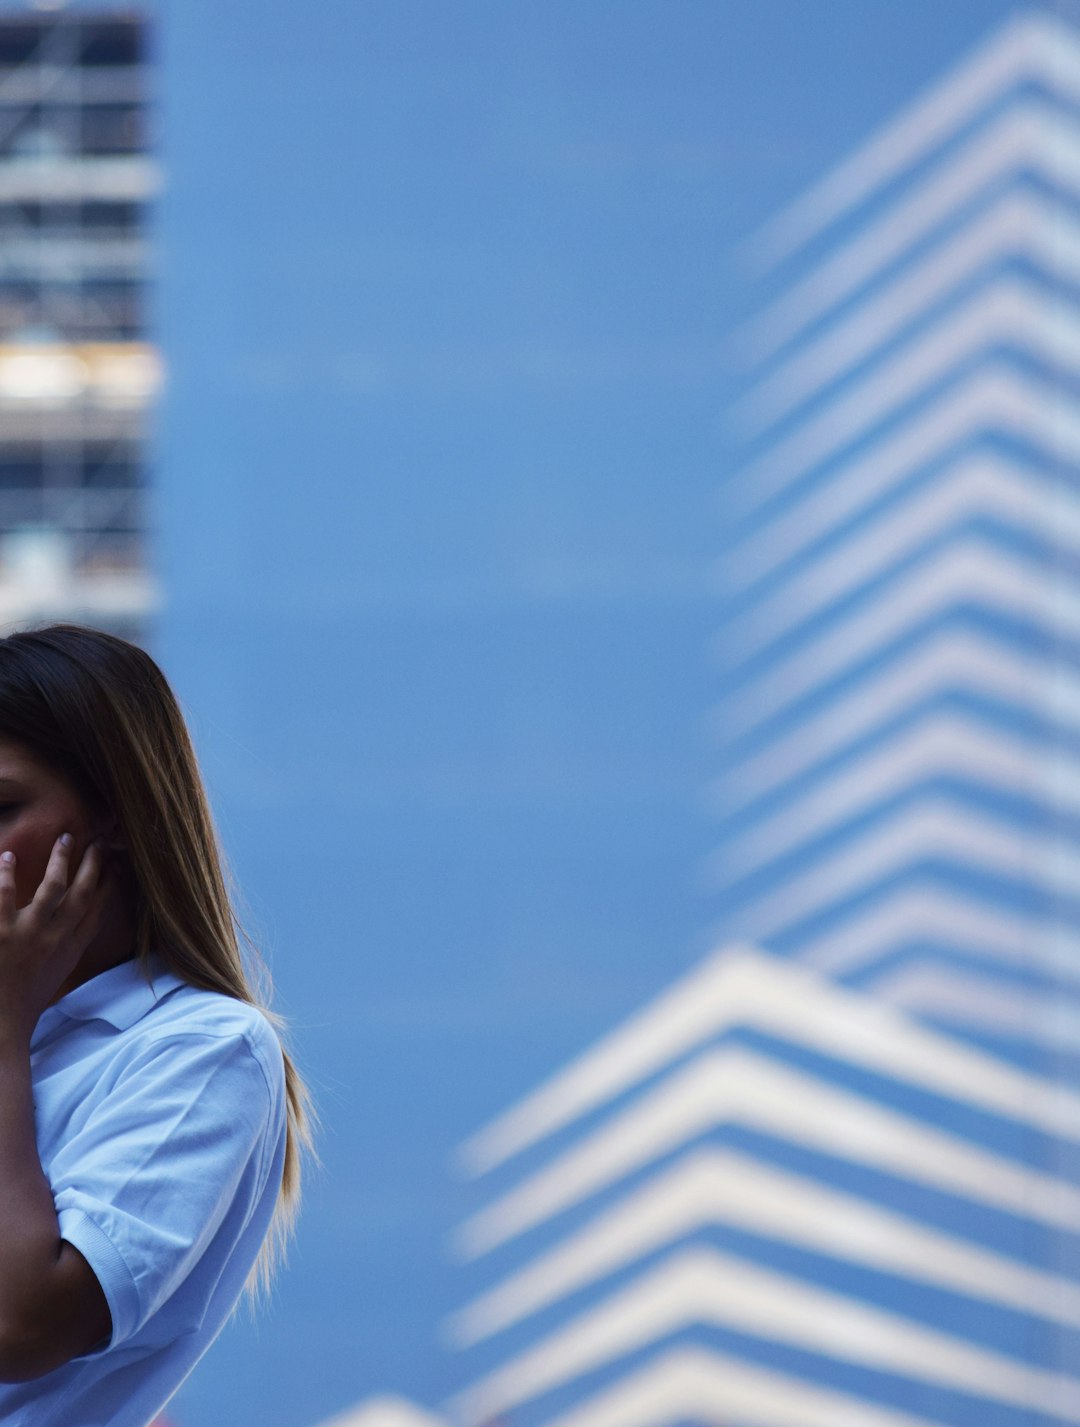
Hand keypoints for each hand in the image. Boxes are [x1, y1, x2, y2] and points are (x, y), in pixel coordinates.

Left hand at [0, 836, 105, 1042]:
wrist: (1, 1024)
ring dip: (61, 860)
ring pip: (52, 888)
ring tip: (66, 838)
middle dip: (94, 864)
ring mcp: (29, 935)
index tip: (117, 863)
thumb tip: (83, 921)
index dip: (111, 884)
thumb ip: (70, 945)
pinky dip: (7, 875)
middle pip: (83, 894)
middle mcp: (56, 939)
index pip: (98, 910)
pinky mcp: (1, 934)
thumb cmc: (25, 999)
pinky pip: (5, 896)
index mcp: (71, 949)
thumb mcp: (59, 972)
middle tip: (99, 841)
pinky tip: (8, 857)